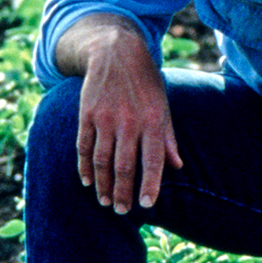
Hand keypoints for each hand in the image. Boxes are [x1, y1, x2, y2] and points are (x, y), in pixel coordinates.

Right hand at [59, 17, 182, 212]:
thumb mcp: (163, 105)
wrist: (116, 51)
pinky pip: (84, 146)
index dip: (149, 186)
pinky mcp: (87, 114)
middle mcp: (129, 122)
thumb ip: (168, 138)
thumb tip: (177, 166)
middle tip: (121, 211)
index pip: (152, 162)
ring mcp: (105, 118)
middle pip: (123, 166)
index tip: (147, 205)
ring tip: (105, 201)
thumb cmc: (145, 83)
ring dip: (103, 184)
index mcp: (153, 121)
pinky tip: (88, 180)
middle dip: (122, 192)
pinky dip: (84, 166)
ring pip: (102, 160)